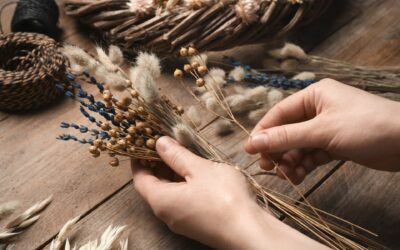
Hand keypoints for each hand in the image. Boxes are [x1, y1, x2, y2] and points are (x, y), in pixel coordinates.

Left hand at [132, 137, 326, 249]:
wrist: (249, 231)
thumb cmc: (222, 197)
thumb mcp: (198, 169)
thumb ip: (177, 155)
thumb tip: (159, 143)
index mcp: (161, 200)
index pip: (140, 179)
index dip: (139, 161)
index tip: (142, 145)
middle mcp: (167, 214)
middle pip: (154, 187)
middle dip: (157, 165)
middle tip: (166, 145)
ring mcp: (182, 222)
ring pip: (170, 194)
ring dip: (173, 175)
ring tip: (184, 155)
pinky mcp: (197, 225)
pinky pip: (183, 202)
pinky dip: (184, 185)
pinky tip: (198, 174)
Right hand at [245, 79, 399, 183]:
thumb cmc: (366, 127)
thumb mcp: (321, 131)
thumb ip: (285, 137)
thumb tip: (251, 143)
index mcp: (313, 95)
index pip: (279, 113)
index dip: (263, 132)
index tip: (250, 151)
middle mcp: (318, 109)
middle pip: (287, 131)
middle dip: (278, 150)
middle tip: (270, 168)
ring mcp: (327, 127)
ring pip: (298, 145)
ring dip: (291, 161)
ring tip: (290, 176)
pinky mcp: (335, 143)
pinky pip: (312, 153)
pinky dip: (305, 165)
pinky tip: (300, 176)